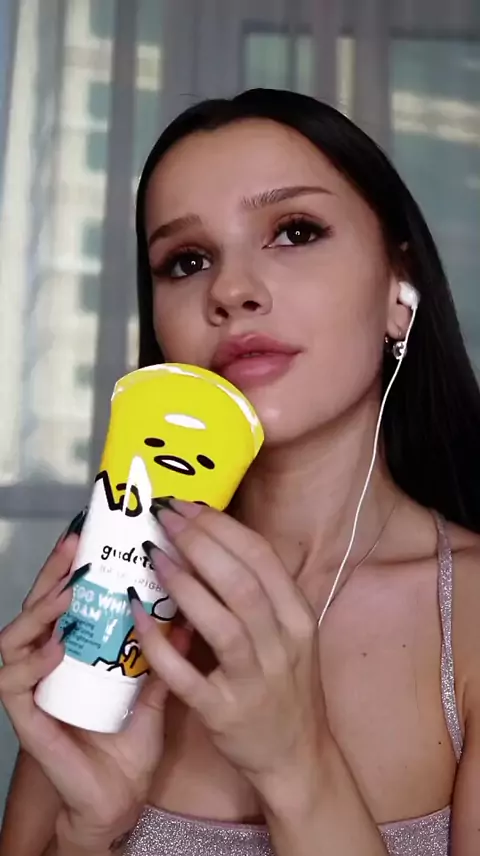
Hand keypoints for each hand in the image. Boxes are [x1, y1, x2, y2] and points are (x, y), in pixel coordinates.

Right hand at [0, 533, 190, 849]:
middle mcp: (48, 657)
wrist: (115, 796)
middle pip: (41, 603)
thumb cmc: (128, 736)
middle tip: (77, 543)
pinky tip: (57, 645)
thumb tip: (194, 607)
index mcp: (77, 646)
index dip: (80, 562)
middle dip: (57, 570)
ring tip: (70, 590)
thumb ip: (168, 649)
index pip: (71, 594)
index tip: (99, 529)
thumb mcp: (155, 685)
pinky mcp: (25, 715)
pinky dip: (34, 660)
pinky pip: (16, 681)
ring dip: (43, 608)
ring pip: (19, 634)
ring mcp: (33, 684)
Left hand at [133, 499, 326, 803]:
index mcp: (297, 616)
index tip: (187, 505)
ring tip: (151, 554)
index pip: (261, 557)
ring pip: (220, 622)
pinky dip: (159, 643)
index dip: (221, 526)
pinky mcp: (224, 712)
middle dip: (198, 542)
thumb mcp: (289, 631)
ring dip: (183, 583)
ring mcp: (254, 680)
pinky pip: (186, 675)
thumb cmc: (285, 683)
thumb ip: (259, 592)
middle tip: (163, 518)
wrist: (297, 755)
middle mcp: (281, 644)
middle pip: (240, 581)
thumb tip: (209, 541)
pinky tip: (137, 613)